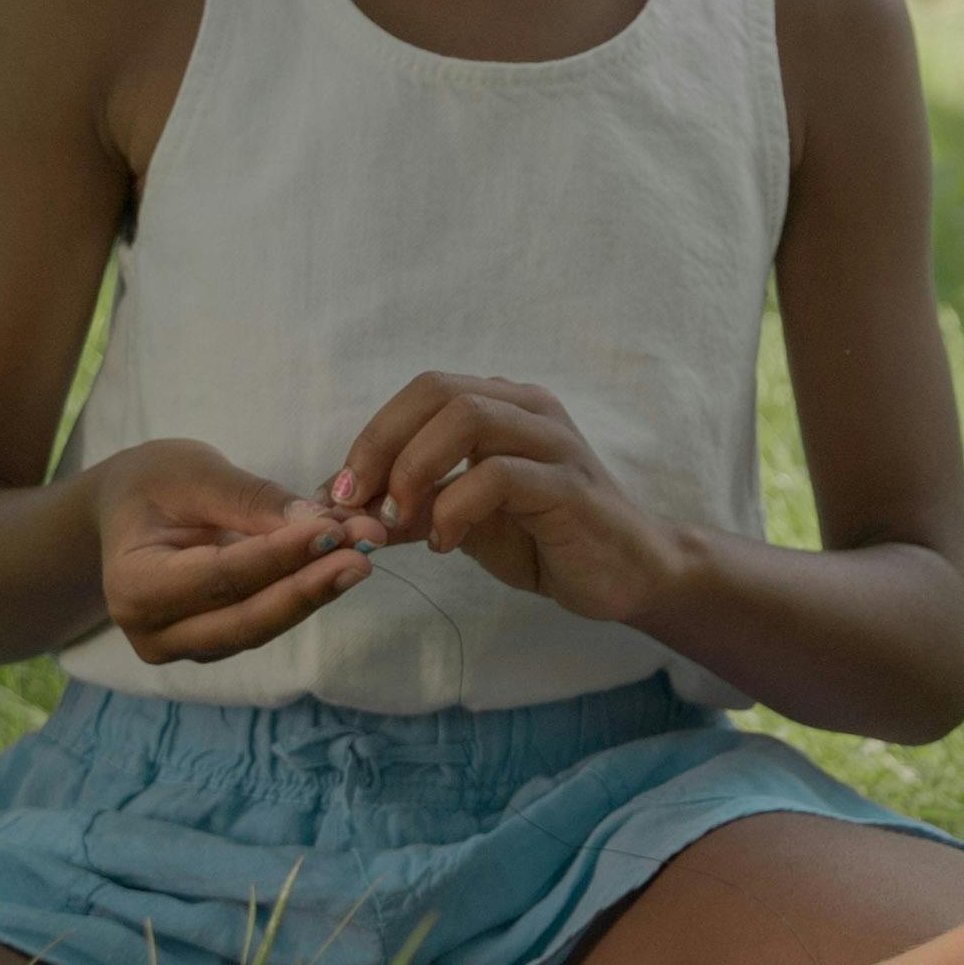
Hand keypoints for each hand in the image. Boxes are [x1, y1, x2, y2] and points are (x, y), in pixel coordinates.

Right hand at [93, 438, 375, 662]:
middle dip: (309, 587)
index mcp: (132, 586)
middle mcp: (153, 631)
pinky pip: (264, 622)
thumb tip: (323, 524)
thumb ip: (253, 500)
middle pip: (244, 619)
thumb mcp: (194, 473)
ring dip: (315, 590)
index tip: (334, 531)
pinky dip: (303, 592)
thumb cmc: (153, 483)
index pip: (219, 578)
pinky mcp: (214, 642)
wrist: (126, 510)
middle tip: (364, 554)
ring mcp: (183, 645)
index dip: (280, 557)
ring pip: (260, 627)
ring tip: (364, 552)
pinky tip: (342, 561)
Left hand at [327, 372, 690, 632]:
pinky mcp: (569, 487)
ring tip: (396, 520)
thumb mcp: (461, 521)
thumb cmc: (544, 539)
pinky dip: (454, 508)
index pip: (424, 390)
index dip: (373, 435)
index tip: (339, 493)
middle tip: (354, 502)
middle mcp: (530, 410)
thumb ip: (410, 507)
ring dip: (413, 470)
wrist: (626, 573)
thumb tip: (338, 510)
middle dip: (381, 445)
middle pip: (437, 391)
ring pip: (467, 419)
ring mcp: (553, 443)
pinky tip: (444, 544)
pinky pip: (498, 476)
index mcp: (505, 406)